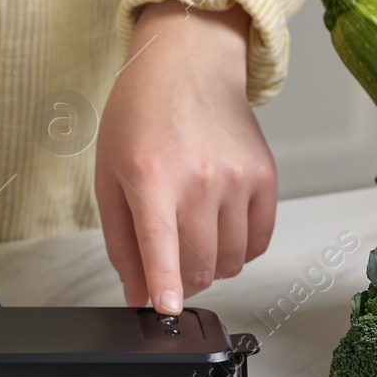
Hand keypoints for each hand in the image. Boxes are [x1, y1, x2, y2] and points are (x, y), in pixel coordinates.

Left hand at [95, 0, 276, 313]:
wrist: (188, 66)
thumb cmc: (140, 117)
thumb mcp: (110, 177)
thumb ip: (121, 242)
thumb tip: (138, 294)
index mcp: (152, 178)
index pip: (161, 244)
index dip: (165, 284)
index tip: (168, 310)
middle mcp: (200, 179)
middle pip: (200, 266)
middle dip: (181, 282)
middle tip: (169, 267)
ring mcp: (238, 179)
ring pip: (230, 262)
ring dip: (210, 267)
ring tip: (192, 237)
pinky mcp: (266, 178)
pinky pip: (259, 242)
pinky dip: (239, 251)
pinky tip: (220, 230)